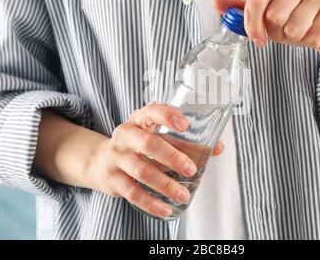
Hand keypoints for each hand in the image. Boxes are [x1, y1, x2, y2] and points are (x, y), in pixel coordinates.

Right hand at [86, 102, 223, 217]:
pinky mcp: (111, 177)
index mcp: (139, 119)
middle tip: (191, 169)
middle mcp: (125, 134)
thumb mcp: (158, 138)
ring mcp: (116, 156)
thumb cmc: (139, 146)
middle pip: (149, 143)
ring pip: (142, 170)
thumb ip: (186, 143)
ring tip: (184, 194)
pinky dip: (151, 202)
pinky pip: (132, 192)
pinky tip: (166, 208)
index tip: (185, 125)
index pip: (152, 111)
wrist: (101, 162)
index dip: (168, 116)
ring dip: (166, 184)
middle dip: (173, 157)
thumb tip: (218, 148)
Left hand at [212, 0, 319, 116]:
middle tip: (288, 29)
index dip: (253, 26)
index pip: (255, 2)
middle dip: (278, 33)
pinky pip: (312, 36)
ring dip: (296, 38)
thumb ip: (243, 9)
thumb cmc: (295, 20)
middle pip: (273, 17)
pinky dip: (312, 41)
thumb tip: (216, 1)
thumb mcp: (267, 16)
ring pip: (293, 29)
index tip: (258, 40)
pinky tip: (317, 33)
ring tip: (303, 30)